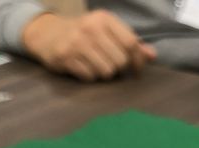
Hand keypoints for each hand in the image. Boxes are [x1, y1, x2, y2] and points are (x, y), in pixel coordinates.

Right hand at [22, 10, 156, 81]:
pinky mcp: (65, 57)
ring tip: (95, 64)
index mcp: (104, 18)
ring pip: (106, 72)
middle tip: (110, 65)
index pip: (131, 43)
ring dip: (103, 74)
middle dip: (118, 68)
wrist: (46, 33)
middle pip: (120, 61)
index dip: (138, 60)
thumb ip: (129, 42)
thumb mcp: (106, 31)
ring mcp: (77, 43)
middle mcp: (91, 28)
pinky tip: (83, 67)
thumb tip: (152, 56)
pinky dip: (89, 76)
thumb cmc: (83, 34)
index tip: (137, 70)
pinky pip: (90, 77)